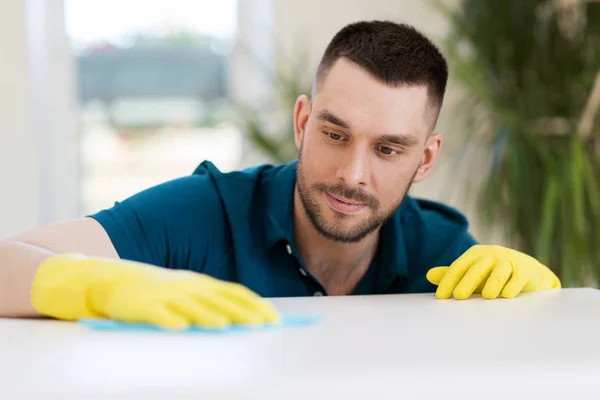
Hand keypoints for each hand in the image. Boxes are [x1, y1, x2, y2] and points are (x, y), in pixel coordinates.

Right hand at [31, 254, 279, 328]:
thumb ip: (214, 302)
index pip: (235, 292)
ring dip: (208, 316)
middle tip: (260, 325)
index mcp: (202, 283)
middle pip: (218, 300)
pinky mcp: (145, 306)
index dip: (255, 305)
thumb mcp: (191, 291)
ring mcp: (167, 295)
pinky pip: (158, 313)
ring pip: (191, 306)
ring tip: (224, 326)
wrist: (118, 280)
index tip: (273, 319)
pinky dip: (169, 320)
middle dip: (240, 313)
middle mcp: (188, 287)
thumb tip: (247, 317)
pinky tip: (179, 327)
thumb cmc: (162, 291)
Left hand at [426, 245, 560, 299]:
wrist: (527, 270)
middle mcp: (491, 254)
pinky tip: (506, 295)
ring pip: (499, 272)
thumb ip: (452, 274)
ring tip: (487, 296)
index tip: (441, 297)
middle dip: (467, 283)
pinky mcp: (525, 270)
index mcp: (475, 254)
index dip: (448, 281)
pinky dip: (512, 287)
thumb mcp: (472, 273)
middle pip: (476, 269)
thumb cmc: (492, 273)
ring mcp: (509, 260)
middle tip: (459, 296)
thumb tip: (428, 275)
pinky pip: (517, 278)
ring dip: (492, 283)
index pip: (458, 268)